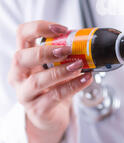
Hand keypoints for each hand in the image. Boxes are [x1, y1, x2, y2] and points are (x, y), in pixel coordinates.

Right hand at [8, 20, 92, 142]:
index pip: (22, 34)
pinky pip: (54, 97)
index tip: (62, 29)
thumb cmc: (53, 85)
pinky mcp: (37, 109)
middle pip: (21, 58)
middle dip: (46, 51)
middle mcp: (19, 74)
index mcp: (24, 57)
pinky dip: (72, 86)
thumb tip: (86, 40)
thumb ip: (65, 52)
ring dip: (60, 71)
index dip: (39, 28)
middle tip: (68, 50)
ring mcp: (25, 93)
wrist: (52, 115)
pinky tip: (85, 79)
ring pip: (37, 81)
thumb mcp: (56, 65)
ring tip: (79, 65)